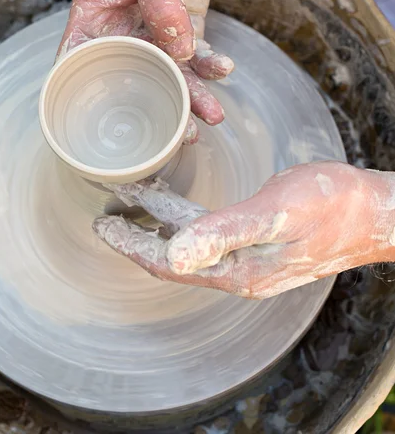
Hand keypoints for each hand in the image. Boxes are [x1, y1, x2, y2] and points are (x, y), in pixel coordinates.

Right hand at [58, 0, 233, 141]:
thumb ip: (161, 6)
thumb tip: (177, 53)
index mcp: (95, 17)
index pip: (78, 63)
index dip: (80, 98)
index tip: (93, 130)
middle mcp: (121, 31)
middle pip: (133, 80)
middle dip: (156, 108)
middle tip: (180, 135)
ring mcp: (153, 31)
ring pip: (169, 73)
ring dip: (192, 95)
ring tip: (213, 116)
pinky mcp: (182, 25)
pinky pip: (195, 53)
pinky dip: (211, 65)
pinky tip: (224, 70)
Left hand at [93, 162, 394, 298]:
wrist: (374, 211)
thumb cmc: (331, 207)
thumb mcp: (274, 214)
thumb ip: (222, 233)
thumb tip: (173, 254)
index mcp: (238, 271)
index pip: (169, 264)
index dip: (132, 246)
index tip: (103, 227)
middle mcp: (239, 271)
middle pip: (173, 256)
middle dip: (137, 236)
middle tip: (107, 217)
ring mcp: (249, 258)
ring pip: (189, 242)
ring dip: (158, 223)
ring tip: (133, 201)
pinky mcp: (259, 242)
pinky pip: (209, 230)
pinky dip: (185, 215)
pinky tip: (176, 202)